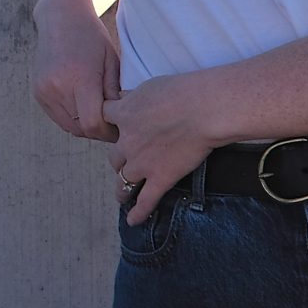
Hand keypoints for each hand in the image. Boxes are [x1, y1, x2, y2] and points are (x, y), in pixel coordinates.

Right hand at [32, 0, 120, 141]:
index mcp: (79, 78)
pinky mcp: (38, 92)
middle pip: (80, 128)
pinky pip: (58, 117)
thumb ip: (114, 93)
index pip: (92, 124)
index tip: (119, 127)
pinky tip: (82, 105)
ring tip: (98, 114)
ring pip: (68, 126)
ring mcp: (44, 90)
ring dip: (84, 126)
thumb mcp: (111, 62)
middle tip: (112, 123)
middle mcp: (57, 87)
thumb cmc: (92, 38)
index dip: (108, 132)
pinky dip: (71, 118)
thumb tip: (119, 122)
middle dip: (98, 131)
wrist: (60, 18)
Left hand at [102, 72, 222, 223]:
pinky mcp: (161, 178)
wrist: (203, 110)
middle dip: (118, 159)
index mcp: (123, 114)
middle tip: (124, 163)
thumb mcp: (150, 86)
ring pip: (123, 179)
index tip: (111, 123)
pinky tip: (132, 221)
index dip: (109, 120)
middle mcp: (127, 141)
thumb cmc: (181, 92)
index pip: (104, 117)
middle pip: (113, 155)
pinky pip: (145, 200)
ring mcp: (142, 163)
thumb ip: (135, 97)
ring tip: (121, 195)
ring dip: (121, 188)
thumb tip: (127, 98)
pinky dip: (138, 213)